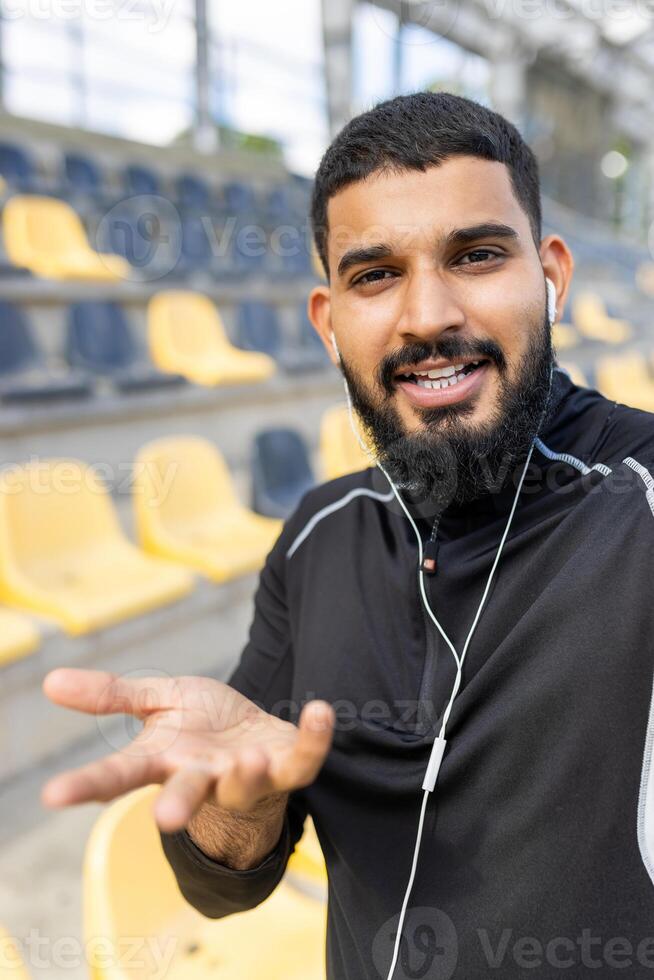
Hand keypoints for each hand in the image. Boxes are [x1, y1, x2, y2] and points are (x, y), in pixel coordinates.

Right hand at [41, 668, 333, 832]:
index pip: (118, 775)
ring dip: (246, 775)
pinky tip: (320, 711)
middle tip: (166, 819)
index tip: (52, 795)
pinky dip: (314, 738)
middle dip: (178, 806)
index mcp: (164, 760)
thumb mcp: (156, 703)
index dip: (86, 785)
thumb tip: (50, 680)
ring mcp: (247, 776)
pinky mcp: (288, 766)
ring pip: (245, 783)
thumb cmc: (200, 725)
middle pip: (186, 794)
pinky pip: (304, 759)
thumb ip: (111, 695)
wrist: (253, 736)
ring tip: (245, 759)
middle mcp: (203, 775)